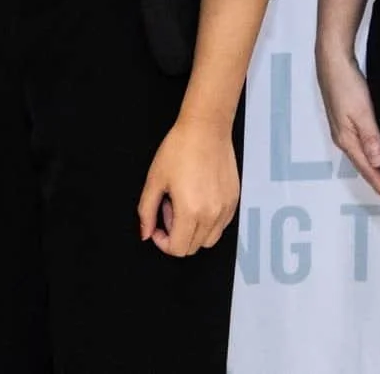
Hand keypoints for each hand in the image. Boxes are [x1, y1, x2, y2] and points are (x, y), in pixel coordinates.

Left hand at [136, 117, 239, 256]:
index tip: (157, 226)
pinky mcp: (234, 201)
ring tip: (184, 204)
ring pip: (209, 240)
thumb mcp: (155, 180)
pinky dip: (208, 223)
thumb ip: (146, 211)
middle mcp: (212, 216)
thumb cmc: (178, 150)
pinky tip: (199, 199)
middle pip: (193, 247)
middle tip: (169, 208)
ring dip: (193, 231)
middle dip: (176, 235)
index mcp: (190, 212)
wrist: (206, 129)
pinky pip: (221, 226)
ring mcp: (226, 209)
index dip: (163, 242)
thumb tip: (145, 233)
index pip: (178, 249)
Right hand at [315, 39, 379, 211]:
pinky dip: (373, 158)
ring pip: (364, 159)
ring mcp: (345, 130)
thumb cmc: (345, 83)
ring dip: (377, 174)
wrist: (332, 60)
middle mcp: (345, 139)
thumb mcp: (361, 110)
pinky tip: (379, 158)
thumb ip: (370, 136)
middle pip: (366, 169)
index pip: (370, 171)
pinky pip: (363, 148)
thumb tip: (378, 162)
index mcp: (347, 140)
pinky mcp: (348, 121)